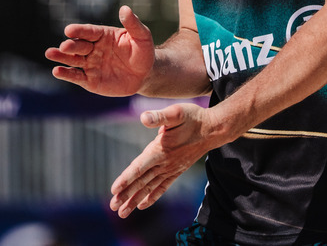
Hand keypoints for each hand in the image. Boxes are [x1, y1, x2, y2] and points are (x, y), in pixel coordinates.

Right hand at [46, 5, 154, 96]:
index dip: (79, 31)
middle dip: (70, 46)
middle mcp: (92, 48)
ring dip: (61, 57)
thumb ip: (133, 24)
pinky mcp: (89, 80)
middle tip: (64, 46)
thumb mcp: (142, 36)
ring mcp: (90, 64)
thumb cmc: (143, 52)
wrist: (145, 74)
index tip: (69, 30)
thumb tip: (125, 8)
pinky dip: (66, 74)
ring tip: (50, 54)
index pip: (89, 32)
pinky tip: (57, 71)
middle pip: (78, 46)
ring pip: (73, 60)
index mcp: (102, 35)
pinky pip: (76, 77)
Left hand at [110, 102, 212, 217]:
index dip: (126, 178)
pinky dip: (152, 196)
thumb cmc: (193, 118)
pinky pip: (162, 186)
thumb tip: (143, 118)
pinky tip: (143, 204)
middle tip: (112, 207)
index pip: (140, 167)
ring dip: (135, 199)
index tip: (114, 190)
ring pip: (150, 187)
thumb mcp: (176, 113)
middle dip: (127, 194)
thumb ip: (159, 117)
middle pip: (142, 181)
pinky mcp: (177, 170)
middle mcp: (165, 163)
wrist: (213, 129)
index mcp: (161, 150)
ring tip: (122, 212)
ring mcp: (171, 169)